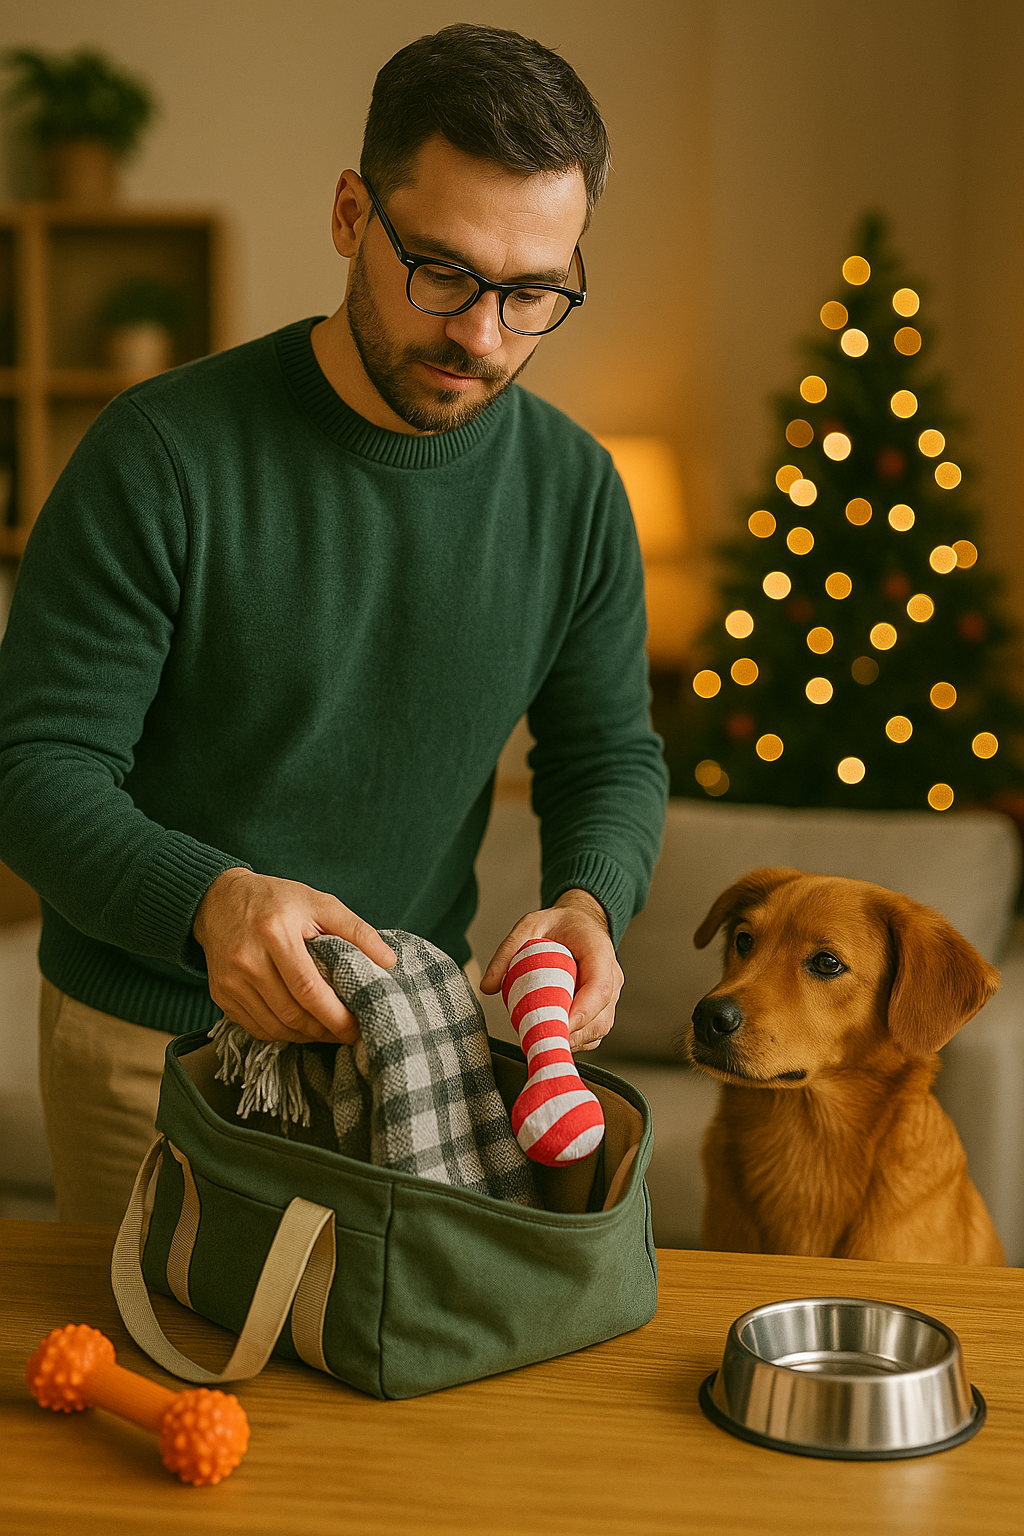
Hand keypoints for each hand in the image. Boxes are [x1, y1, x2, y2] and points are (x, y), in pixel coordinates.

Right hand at [193, 868, 395, 1043]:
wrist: (218, 900)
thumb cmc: (277, 900)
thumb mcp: (319, 903)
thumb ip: (356, 930)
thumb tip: (389, 961)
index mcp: (274, 933)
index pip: (309, 989)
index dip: (336, 1016)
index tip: (358, 1028)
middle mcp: (247, 960)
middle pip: (292, 1014)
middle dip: (325, 1031)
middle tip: (348, 1033)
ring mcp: (230, 982)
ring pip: (274, 1027)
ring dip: (305, 1036)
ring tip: (328, 1031)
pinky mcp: (220, 995)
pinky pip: (256, 1027)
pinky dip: (282, 1033)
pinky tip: (301, 1027)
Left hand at [479, 889, 622, 1050]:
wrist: (581, 922)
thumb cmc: (559, 923)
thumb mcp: (529, 925)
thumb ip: (508, 951)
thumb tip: (487, 987)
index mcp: (598, 951)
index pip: (599, 988)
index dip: (581, 1013)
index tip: (557, 1026)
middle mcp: (612, 975)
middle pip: (601, 1016)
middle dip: (572, 1034)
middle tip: (538, 1040)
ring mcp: (611, 993)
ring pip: (599, 1028)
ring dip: (573, 1039)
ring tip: (541, 1040)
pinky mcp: (604, 1006)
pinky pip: (595, 1030)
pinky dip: (575, 1038)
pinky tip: (552, 1035)